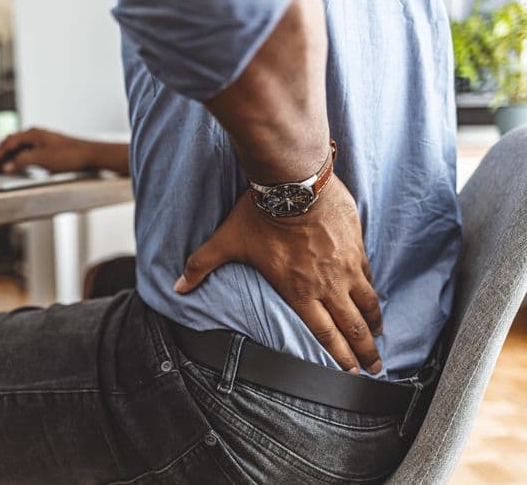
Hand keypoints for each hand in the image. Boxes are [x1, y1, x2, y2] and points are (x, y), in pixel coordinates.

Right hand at [0, 128, 91, 173]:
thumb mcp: (42, 159)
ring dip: (8, 157)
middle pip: (10, 143)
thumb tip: (5, 166)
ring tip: (0, 168)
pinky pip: (27, 152)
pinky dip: (18, 159)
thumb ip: (21, 162)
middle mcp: (36, 135)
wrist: (91, 155)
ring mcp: (42, 141)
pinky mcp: (48, 148)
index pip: (7, 143)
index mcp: (32, 134)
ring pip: (18, 148)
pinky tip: (18, 167)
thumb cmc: (70, 155)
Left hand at [174, 176, 382, 373]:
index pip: (324, 335)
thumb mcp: (227, 241)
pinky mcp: (355, 247)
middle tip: (375, 368)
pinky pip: (367, 276)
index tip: (351, 373)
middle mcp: (327, 285)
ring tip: (379, 337)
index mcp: (299, 292)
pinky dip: (371, 291)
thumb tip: (177, 286)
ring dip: (374, 324)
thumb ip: (202, 266)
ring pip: (366, 303)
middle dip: (364, 352)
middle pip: (352, 327)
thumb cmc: (259, 215)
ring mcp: (345, 267)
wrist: (294, 182)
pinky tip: (374, 298)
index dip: (340, 357)